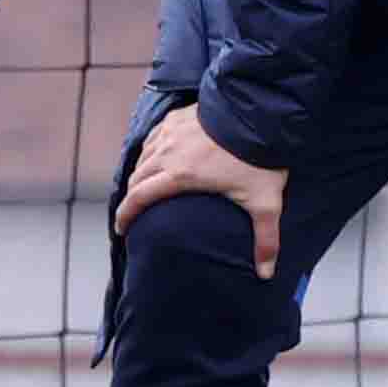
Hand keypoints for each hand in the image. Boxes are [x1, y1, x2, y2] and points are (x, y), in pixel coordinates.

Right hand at [115, 103, 289, 276]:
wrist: (260, 113)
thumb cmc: (259, 159)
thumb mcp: (264, 203)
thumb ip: (265, 239)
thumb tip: (266, 274)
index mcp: (179, 176)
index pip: (139, 198)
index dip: (125, 215)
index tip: (121, 228)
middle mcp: (167, 153)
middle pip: (136, 178)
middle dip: (130, 197)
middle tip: (132, 211)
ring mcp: (171, 132)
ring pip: (143, 155)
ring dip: (139, 172)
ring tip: (143, 185)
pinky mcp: (178, 117)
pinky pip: (154, 136)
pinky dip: (150, 149)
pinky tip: (156, 154)